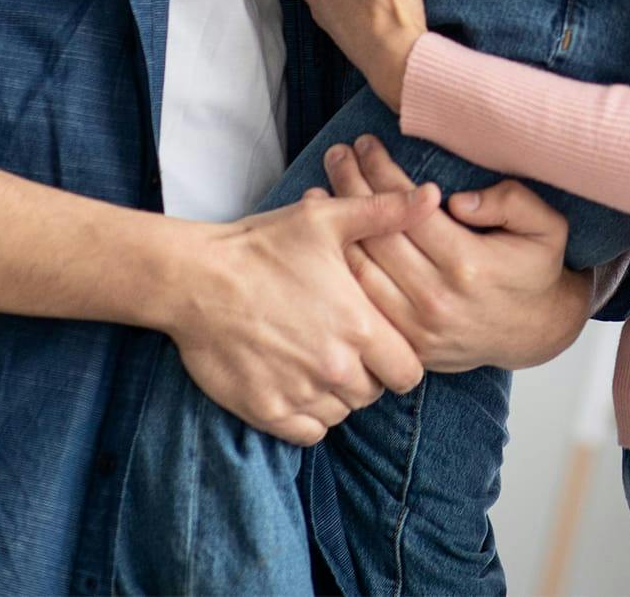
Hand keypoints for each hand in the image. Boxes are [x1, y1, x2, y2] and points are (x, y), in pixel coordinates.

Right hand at [164, 185, 436, 445]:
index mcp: (359, 327)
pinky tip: (296, 382)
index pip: (408, 371)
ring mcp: (300, 394)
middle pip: (374, 393)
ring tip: (314, 357)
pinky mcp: (267, 411)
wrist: (196, 278)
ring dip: (336, 393)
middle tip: (342, 344)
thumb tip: (433, 196)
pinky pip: (308, 432)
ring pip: (341, 412)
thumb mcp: (326, 218)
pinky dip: (307, 415)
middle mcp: (336, 368)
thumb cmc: (263, 245)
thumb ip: (385, 211)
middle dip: (366, 373)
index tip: (381, 343)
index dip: (400, 358)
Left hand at [319, 135, 590, 373]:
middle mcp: (436, 298)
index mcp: (467, 264)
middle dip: (351, 186)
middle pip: (377, 234)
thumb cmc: (538, 268)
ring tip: (322, 188)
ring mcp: (418, 328)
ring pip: (362, 271)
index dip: (382, 172)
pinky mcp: (409, 346)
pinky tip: (332, 241)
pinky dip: (343, 270)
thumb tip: (459, 200)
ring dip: (338, 227)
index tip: (366, 144)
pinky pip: (366, 304)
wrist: (538, 331)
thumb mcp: (546, 226)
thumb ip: (511, 202)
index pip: (408, 208)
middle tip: (337, 154)